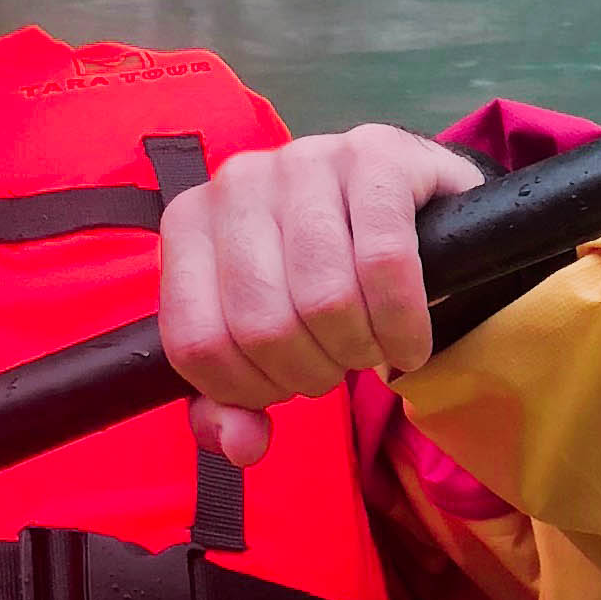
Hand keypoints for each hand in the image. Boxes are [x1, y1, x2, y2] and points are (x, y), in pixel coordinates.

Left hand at [157, 124, 483, 466]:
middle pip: (262, 325)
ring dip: (360, 350)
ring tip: (374, 347)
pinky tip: (410, 340)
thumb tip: (241, 445)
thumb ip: (233, 401)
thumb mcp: (264, 339)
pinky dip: (403, 323)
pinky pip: (385, 262)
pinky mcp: (376, 154)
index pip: (196, 343)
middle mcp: (238, 181)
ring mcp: (307, 158)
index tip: (282, 389)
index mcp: (190, 223)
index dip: (245, 390)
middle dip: (310, 372)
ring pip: (325, 297)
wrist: (408, 208)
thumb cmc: (322, 274)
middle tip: (338, 365)